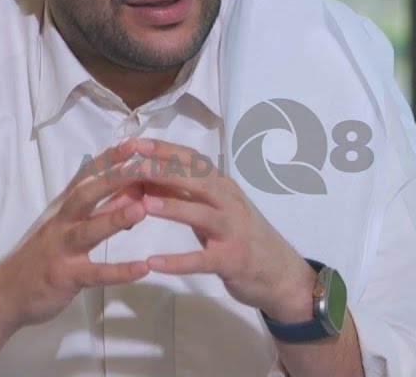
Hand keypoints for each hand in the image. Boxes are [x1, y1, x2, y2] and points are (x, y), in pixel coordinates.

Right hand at [0, 139, 151, 331]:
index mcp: (62, 207)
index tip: (134, 142)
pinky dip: (119, 271)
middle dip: (114, 177)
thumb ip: (99, 208)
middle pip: (86, 194)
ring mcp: (60, 249)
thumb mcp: (66, 226)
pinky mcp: (64, 277)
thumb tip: (134, 187)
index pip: (86, 175)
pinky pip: (94, 273)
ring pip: (88, 230)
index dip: (109, 158)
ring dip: (115, 218)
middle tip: (144, 165)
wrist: (2, 294)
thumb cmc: (40, 256)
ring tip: (143, 209)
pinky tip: (143, 268)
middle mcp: (60, 222)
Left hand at [131, 138, 317, 322]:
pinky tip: (154, 263)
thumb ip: (186, 193)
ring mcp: (233, 231)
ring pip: (202, 215)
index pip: (194, 160)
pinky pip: (202, 260)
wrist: (279, 272)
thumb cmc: (241, 235)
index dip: (165, 151)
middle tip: (135, 167)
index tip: (136, 143)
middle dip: (166, 172)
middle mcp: (230, 202)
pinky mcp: (231, 260)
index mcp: (223, 186)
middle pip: (198, 181)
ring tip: (146, 205)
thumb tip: (147, 176)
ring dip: (175, 208)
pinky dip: (178, 261)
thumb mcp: (216, 208)